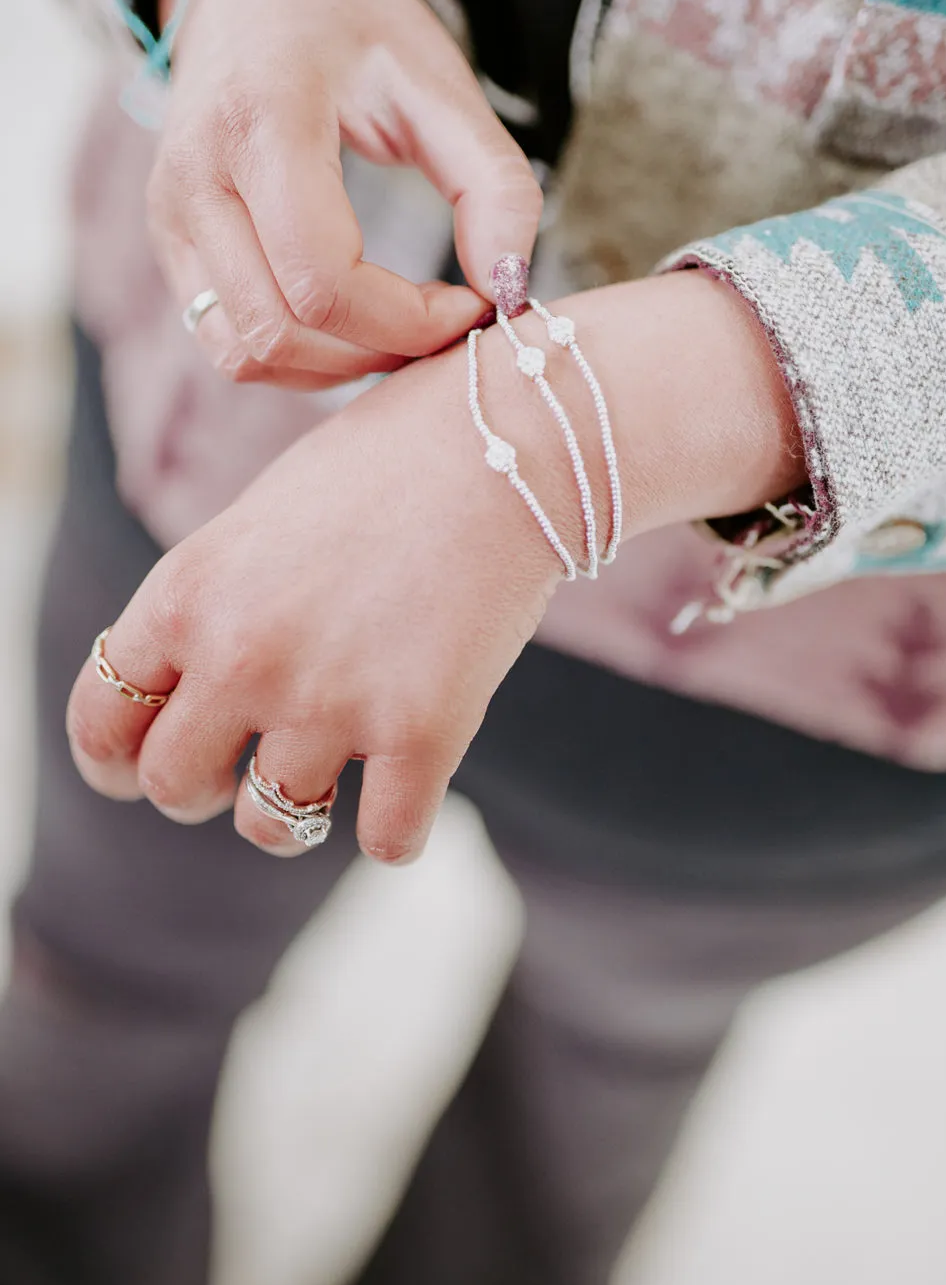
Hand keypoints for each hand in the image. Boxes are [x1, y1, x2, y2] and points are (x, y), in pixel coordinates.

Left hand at [66, 323, 573, 859]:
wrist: (505, 442)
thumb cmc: (383, 467)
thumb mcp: (254, 524)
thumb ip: (208, 610)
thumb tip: (192, 699)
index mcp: (186, 594)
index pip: (100, 719)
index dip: (112, 758)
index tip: (134, 769)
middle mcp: (241, 656)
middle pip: (173, 785)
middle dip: (203, 789)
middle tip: (242, 769)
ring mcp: (330, 702)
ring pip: (272, 828)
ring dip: (298, 811)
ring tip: (331, 776)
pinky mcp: (421, 735)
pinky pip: (385, 841)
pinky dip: (397, 826)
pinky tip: (409, 784)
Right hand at [147, 0, 542, 388]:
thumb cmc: (353, 17)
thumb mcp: (440, 77)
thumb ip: (492, 183)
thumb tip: (509, 289)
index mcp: (259, 123)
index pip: (324, 280)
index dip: (410, 322)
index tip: (473, 303)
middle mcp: (194, 178)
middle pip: (282, 331)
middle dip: (381, 351)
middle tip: (447, 324)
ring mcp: (169, 217)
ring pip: (246, 353)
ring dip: (337, 366)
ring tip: (403, 328)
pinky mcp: (169, 242)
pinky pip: (228, 341)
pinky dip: (298, 357)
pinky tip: (354, 324)